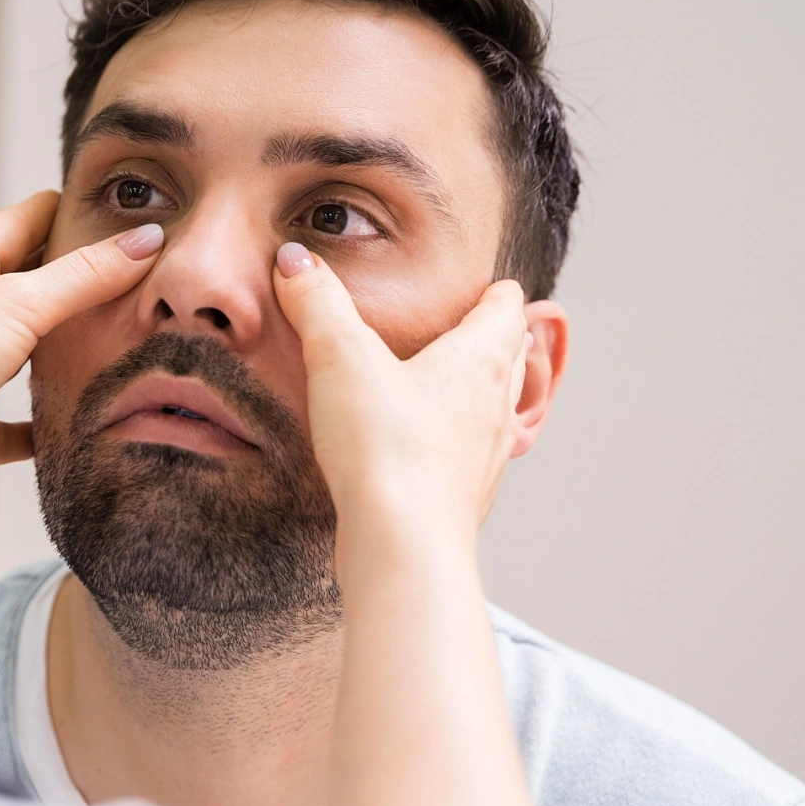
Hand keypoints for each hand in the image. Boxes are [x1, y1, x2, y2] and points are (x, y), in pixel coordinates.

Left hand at [0, 191, 162, 528]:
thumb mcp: (15, 304)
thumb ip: (82, 277)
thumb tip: (145, 241)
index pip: (23, 223)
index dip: (68, 210)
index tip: (120, 206)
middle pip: (29, 287)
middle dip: (78, 282)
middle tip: (141, 275)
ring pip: (26, 355)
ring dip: (68, 352)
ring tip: (126, 343)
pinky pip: (17, 427)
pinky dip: (48, 426)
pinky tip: (84, 425)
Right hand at [270, 244, 529, 551]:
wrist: (403, 546)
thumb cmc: (385, 448)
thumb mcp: (340, 358)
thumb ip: (316, 302)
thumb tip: (293, 259)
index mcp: (480, 359)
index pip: (507, 307)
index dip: (492, 291)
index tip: (479, 285)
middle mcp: (495, 405)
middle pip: (511, 356)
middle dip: (490, 338)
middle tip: (464, 327)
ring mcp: (487, 456)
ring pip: (495, 409)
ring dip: (475, 392)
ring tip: (441, 385)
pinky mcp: (464, 497)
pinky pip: (469, 455)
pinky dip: (453, 441)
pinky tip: (416, 447)